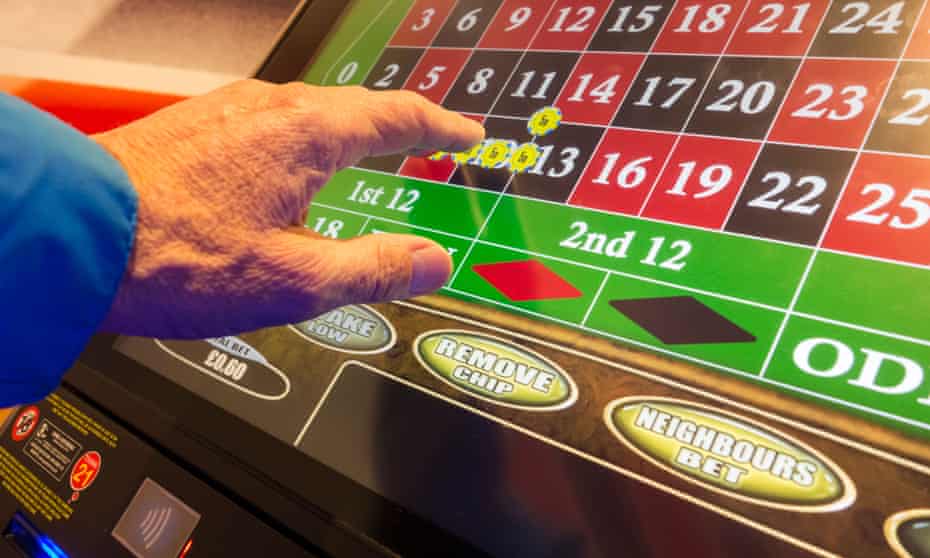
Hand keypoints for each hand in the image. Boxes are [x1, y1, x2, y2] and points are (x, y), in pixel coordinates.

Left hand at [93, 79, 483, 338]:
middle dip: (401, 127)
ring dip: (350, 133)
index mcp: (307, 135)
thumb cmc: (177, 258)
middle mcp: (270, 109)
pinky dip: (304, 142)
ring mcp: (227, 112)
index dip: (443, 128)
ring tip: (369, 155)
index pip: (399, 118)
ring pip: (309, 114)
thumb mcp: (296, 281)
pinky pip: (270, 126)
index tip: (469, 135)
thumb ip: (375, 270)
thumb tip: (435, 261)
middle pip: (356, 109)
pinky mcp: (194, 128)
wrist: (70, 235)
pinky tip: (290, 171)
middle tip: (430, 143)